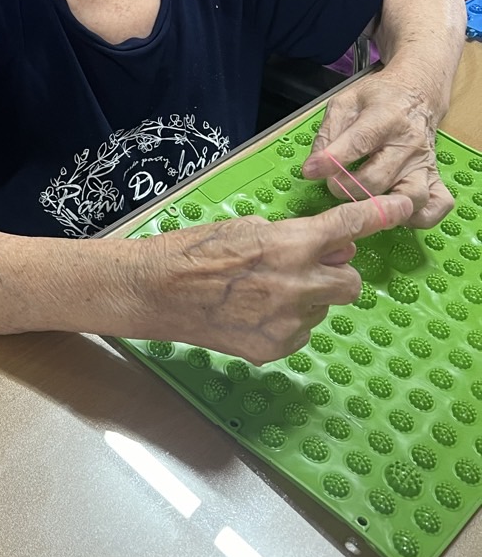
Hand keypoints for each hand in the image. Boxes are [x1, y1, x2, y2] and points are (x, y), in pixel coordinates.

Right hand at [138, 194, 412, 364]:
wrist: (153, 292)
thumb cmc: (192, 251)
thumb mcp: (245, 227)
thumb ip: (293, 237)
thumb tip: (333, 250)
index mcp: (289, 244)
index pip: (348, 226)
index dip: (380, 215)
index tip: (403, 208)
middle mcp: (296, 284)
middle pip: (351, 283)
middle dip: (335, 275)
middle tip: (305, 270)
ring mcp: (286, 320)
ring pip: (321, 309)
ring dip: (305, 299)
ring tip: (260, 293)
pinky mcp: (273, 347)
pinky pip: (299, 333)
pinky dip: (285, 323)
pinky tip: (251, 314)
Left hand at [302, 73, 453, 228]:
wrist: (418, 92)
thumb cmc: (378, 99)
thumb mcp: (345, 102)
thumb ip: (327, 132)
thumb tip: (315, 165)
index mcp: (386, 117)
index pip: (359, 142)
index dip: (332, 160)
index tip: (311, 171)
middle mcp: (409, 142)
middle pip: (377, 179)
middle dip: (347, 187)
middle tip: (334, 183)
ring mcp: (425, 163)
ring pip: (408, 198)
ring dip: (381, 207)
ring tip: (362, 201)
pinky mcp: (435, 178)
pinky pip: (435, 207)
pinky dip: (418, 217)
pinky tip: (395, 211)